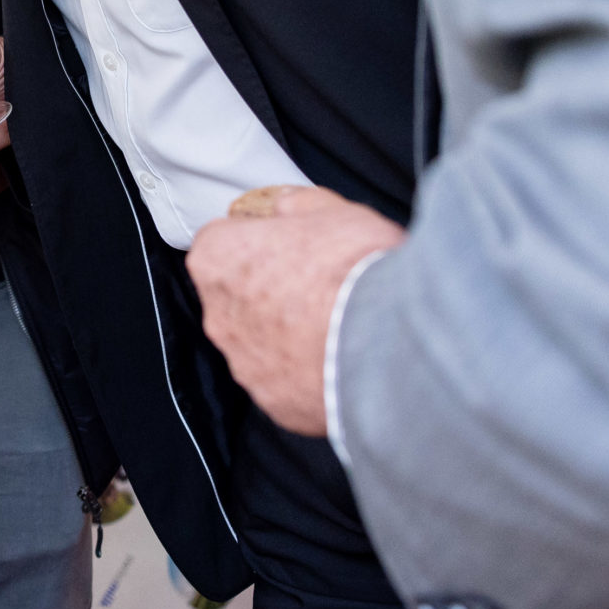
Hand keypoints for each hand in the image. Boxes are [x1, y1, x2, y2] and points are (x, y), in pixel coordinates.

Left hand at [186, 185, 405, 435]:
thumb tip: (284, 207)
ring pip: (261, 345)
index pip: (221, 242)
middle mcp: (219, 316)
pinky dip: (310, 375)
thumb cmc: (355, 267)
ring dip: (289, 337)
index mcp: (219, 259)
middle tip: (322, 287)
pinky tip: (344, 362)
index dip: (257, 240)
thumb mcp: (333, 209)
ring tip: (340, 328)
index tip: (289, 244)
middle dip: (271, 291)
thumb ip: (296, 204)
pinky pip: (287, 385)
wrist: (390, 344)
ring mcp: (245, 365)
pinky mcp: (276, 404)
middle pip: (238, 297)